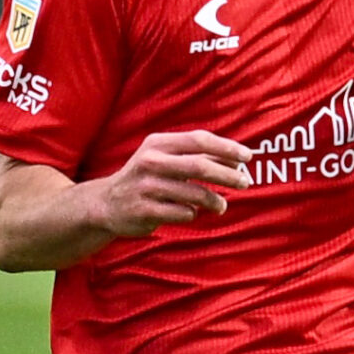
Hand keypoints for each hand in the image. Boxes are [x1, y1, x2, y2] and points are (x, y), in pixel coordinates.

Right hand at [95, 130, 252, 237]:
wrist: (106, 203)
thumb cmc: (145, 177)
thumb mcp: (164, 158)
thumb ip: (196, 156)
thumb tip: (236, 158)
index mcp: (158, 144)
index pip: (199, 140)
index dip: (226, 148)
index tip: (247, 157)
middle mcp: (151, 162)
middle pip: (199, 166)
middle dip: (227, 175)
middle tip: (245, 182)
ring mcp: (146, 187)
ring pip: (194, 194)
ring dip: (215, 201)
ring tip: (221, 205)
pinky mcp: (144, 210)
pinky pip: (182, 214)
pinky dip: (193, 214)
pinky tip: (192, 213)